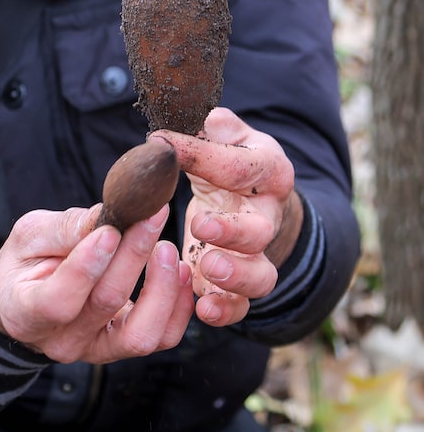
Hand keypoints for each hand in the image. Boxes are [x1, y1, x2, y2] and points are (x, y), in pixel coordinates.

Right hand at [0, 203, 193, 363]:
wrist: (26, 300)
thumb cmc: (24, 264)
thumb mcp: (28, 236)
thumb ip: (64, 229)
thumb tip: (108, 216)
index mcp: (26, 313)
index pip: (58, 301)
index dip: (86, 267)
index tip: (109, 230)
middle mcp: (62, 341)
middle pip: (106, 304)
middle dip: (133, 255)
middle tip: (150, 217)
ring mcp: (96, 350)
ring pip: (140, 332)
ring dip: (162, 287)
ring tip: (166, 248)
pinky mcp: (123, 347)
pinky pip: (161, 338)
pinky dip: (178, 306)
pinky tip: (178, 271)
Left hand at [152, 107, 301, 327]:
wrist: (245, 196)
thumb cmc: (228, 158)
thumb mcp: (223, 135)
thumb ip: (214, 128)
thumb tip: (207, 120)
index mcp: (268, 170)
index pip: (242, 164)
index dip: (203, 155)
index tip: (164, 144)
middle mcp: (268, 215)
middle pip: (262, 230)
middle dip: (234, 232)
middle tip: (201, 226)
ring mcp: (256, 254)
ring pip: (261, 275)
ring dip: (236, 277)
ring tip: (208, 269)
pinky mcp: (238, 284)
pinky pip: (240, 305)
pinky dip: (225, 311)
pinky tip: (202, 310)